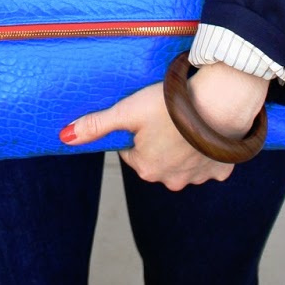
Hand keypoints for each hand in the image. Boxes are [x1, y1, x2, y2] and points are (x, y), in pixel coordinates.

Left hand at [60, 64, 268, 191]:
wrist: (219, 104)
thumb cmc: (170, 106)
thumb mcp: (127, 111)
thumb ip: (96, 125)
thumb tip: (63, 137)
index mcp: (146, 168)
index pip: (133, 152)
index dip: (137, 131)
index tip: (146, 115)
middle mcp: (171, 179)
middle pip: (158, 159)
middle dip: (159, 141)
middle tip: (167, 116)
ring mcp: (198, 177)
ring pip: (184, 163)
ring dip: (184, 147)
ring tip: (186, 121)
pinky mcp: (221, 170)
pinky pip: (210, 163)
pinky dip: (207, 150)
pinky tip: (206, 131)